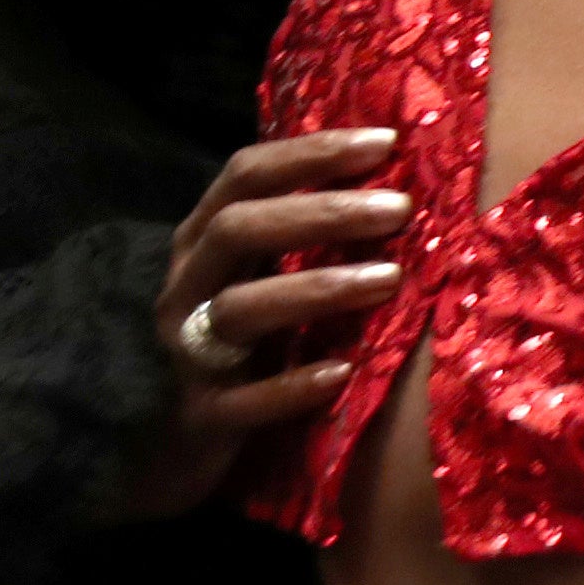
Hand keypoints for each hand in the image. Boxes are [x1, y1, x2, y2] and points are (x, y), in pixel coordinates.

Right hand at [119, 126, 415, 516]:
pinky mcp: (202, 416)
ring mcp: (188, 351)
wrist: (181, 441)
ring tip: (389, 280)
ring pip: (238, 310)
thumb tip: (401, 177)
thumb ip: (310, 233)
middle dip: (319, 213)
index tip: (385, 142)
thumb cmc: (246, 344)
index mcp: (204, 242)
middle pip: (236, 231)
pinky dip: (291, 388)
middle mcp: (187, 287)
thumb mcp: (267, 276)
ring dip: (315, 289)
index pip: (244, 176)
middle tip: (400, 207)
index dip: (308, 154)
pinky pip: (241, 402)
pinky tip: (342, 374)